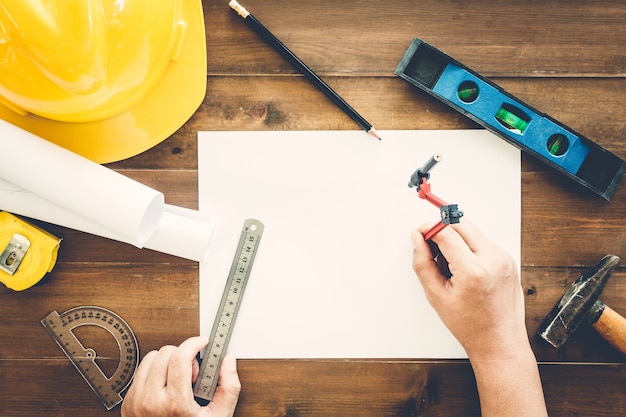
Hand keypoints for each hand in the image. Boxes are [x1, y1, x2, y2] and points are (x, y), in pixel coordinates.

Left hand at [121, 336, 240, 416]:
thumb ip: (229, 387)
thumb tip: (228, 361)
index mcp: (175, 404)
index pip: (180, 358)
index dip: (194, 344)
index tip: (201, 343)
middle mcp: (151, 401)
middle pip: (167, 354)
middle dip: (184, 356)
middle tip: (192, 373)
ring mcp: (137, 401)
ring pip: (151, 358)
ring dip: (167, 361)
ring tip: (177, 379)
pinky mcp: (129, 403)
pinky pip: (140, 371)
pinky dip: (155, 371)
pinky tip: (165, 386)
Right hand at [412, 220, 547, 415]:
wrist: (499, 341)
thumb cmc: (470, 325)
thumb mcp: (436, 295)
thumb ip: (422, 262)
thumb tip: (417, 239)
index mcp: (474, 271)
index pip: (446, 232)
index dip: (428, 229)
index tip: (419, 234)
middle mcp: (493, 260)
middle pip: (462, 224)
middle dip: (442, 228)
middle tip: (430, 245)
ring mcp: (504, 258)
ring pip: (472, 231)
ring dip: (456, 238)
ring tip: (448, 263)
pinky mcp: (508, 259)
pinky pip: (483, 242)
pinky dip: (468, 247)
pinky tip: (462, 268)